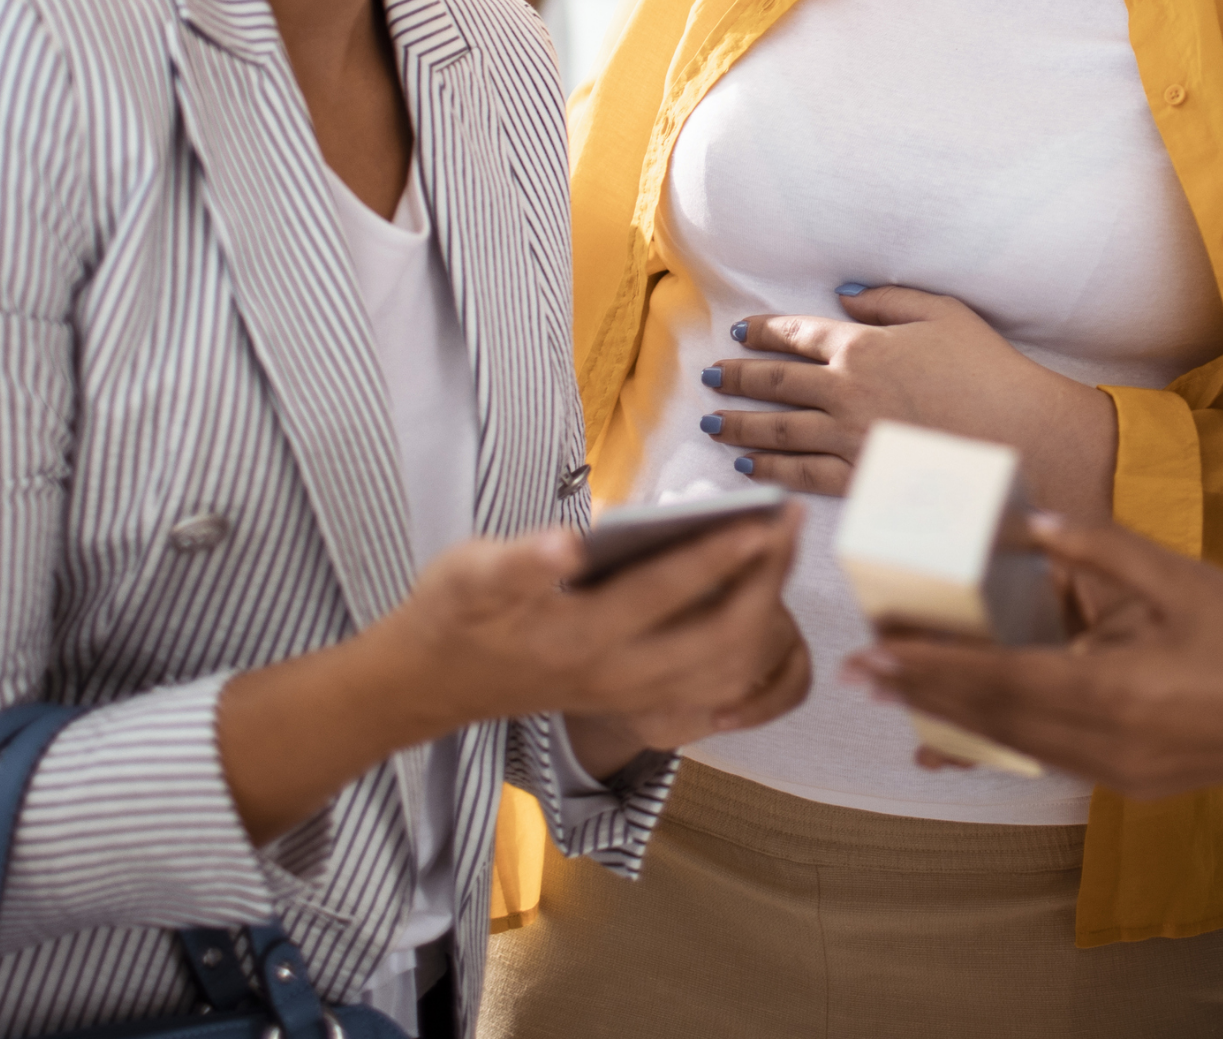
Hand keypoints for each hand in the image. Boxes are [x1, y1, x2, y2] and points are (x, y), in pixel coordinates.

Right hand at [386, 505, 811, 736]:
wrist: (433, 683)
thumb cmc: (454, 613)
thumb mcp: (467, 575)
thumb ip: (518, 562)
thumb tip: (566, 545)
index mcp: (576, 638)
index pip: (663, 594)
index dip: (718, 555)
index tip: (763, 518)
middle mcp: (614, 675)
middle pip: (717, 637)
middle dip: (765, 579)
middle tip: (789, 519)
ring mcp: (630, 696)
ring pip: (726, 669)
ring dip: (766, 611)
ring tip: (782, 549)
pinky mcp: (637, 704)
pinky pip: (716, 693)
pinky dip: (752, 656)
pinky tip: (769, 608)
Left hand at [704, 284, 1118, 512]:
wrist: (1020, 436)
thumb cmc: (988, 370)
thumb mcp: (943, 312)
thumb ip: (888, 300)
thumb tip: (845, 297)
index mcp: (862, 346)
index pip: (797, 334)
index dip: (763, 331)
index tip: (740, 332)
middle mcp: (844, 391)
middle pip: (774, 382)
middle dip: (737, 377)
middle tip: (710, 376)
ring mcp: (848, 438)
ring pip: (777, 430)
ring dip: (739, 425)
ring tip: (712, 423)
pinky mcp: (860, 478)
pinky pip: (803, 474)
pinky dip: (772, 468)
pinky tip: (749, 465)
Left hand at [848, 515, 1222, 812]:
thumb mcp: (1178, 580)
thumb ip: (1099, 553)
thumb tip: (1028, 527)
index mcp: (1114, 694)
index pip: (1000, 679)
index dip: (932, 667)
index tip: (875, 653)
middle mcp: (1106, 747)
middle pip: (994, 721)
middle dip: (924, 696)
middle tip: (858, 673)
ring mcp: (1120, 775)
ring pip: (1017, 748)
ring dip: (956, 724)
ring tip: (900, 703)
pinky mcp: (1134, 783)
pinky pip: (1050, 762)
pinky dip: (1005, 744)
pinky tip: (969, 737)